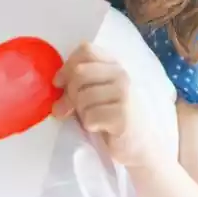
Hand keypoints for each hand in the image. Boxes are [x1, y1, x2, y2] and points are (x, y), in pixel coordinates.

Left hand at [52, 43, 157, 167]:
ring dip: (80, 112)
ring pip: (82, 96)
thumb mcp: (96, 95)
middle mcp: (121, 75)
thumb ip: (79, 84)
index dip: (67, 65)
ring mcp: (125, 94)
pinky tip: (100, 128)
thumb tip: (55, 85)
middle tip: (67, 109)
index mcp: (114, 66)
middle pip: (80, 72)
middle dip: (69, 93)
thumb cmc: (113, 119)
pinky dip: (90, 124)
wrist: (142, 147)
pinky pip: (90, 116)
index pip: (86, 50)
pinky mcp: (123, 115)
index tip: (58, 82)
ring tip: (91, 119)